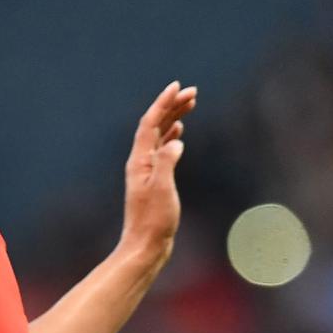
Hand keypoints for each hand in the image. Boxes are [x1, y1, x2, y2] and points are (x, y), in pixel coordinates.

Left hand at [120, 80, 195, 260]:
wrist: (146, 246)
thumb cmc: (154, 221)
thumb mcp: (162, 190)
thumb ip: (167, 163)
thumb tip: (176, 141)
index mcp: (139, 161)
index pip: (150, 124)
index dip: (162, 103)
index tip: (177, 86)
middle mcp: (140, 162)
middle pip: (155, 125)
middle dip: (172, 106)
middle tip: (192, 91)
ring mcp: (147, 171)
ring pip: (160, 136)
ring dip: (174, 118)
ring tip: (190, 104)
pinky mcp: (154, 181)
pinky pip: (162, 150)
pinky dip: (171, 136)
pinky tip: (179, 133)